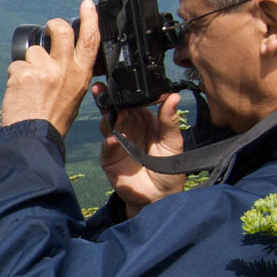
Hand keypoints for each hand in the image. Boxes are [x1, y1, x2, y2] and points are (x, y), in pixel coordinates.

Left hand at [1, 0, 101, 137]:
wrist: (34, 137)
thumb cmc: (53, 120)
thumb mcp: (74, 95)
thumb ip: (71, 74)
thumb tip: (63, 57)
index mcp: (81, 76)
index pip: (90, 40)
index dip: (90, 19)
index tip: (87, 5)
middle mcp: (65, 70)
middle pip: (61, 31)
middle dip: (53, 24)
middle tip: (48, 27)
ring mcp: (45, 70)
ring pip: (33, 52)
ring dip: (28, 64)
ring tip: (29, 85)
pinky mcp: (25, 74)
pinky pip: (16, 66)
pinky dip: (15, 77)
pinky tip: (19, 93)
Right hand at [98, 91, 186, 215]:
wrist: (160, 195)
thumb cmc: (169, 167)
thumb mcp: (173, 141)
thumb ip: (170, 120)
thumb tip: (174, 96)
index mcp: (142, 119)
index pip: (131, 100)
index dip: (126, 91)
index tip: (124, 80)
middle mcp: (127, 127)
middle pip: (113, 108)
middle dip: (107, 98)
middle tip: (103, 88)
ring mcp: (116, 142)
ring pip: (107, 124)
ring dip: (108, 117)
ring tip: (114, 114)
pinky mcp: (109, 158)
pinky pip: (107, 147)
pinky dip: (110, 142)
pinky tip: (115, 139)